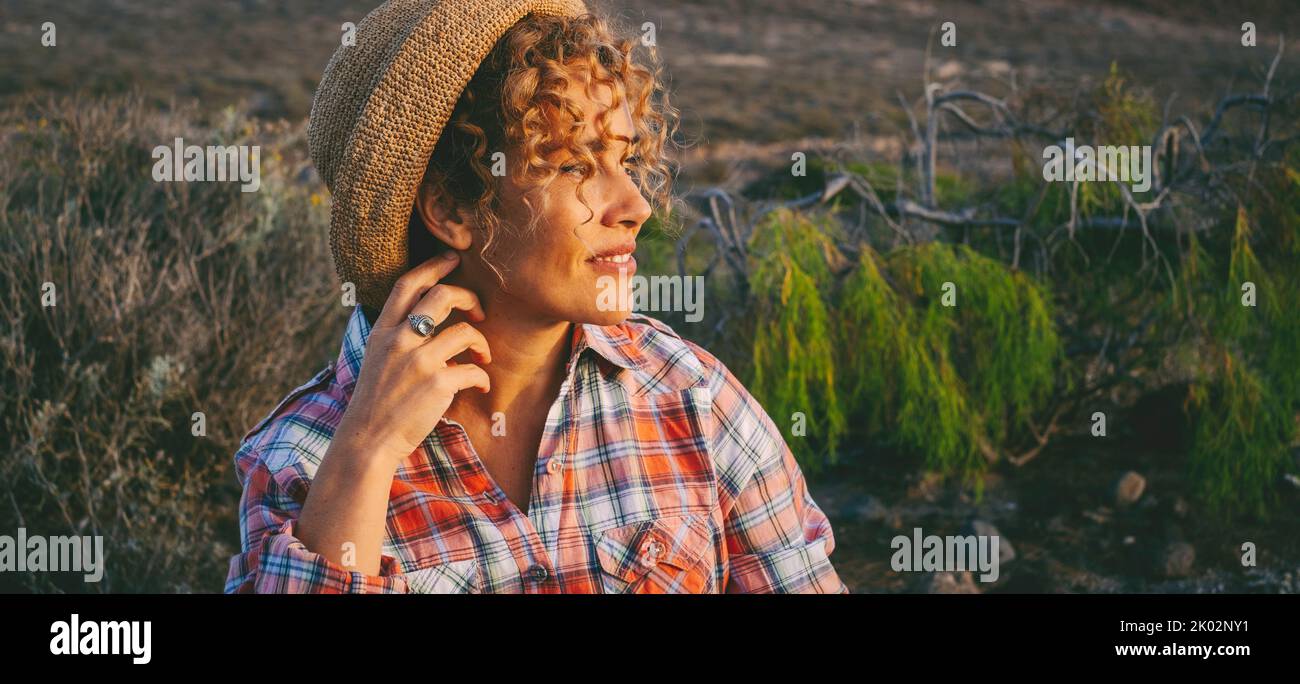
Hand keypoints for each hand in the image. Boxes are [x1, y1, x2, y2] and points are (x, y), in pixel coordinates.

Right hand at [335, 252, 490, 462]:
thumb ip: (397, 336)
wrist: (368, 440)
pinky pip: (473, 370)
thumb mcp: (376, 358)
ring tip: (482, 357)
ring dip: (481, 343)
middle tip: (479, 311)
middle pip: (442, 295)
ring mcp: (419, 360)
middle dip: (469, 297)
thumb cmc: (376, 402)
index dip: (433, 266)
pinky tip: (480, 385)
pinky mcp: (438, 383)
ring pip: (465, 331)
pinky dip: (482, 377)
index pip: (407, 284)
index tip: (453, 259)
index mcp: (383, 331)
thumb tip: (427, 319)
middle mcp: (400, 340)